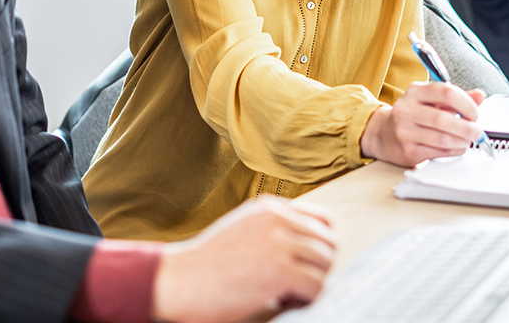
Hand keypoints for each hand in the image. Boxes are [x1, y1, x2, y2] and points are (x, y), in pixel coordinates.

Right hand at [152, 198, 335, 322]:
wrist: (178, 281)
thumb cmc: (207, 263)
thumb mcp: (242, 229)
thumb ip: (273, 228)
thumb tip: (312, 244)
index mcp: (269, 207)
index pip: (323, 219)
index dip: (320, 245)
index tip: (305, 263)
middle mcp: (277, 218)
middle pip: (329, 241)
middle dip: (319, 266)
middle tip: (298, 283)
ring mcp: (278, 242)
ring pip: (326, 262)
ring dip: (313, 282)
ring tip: (289, 293)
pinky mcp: (279, 270)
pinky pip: (317, 285)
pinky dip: (306, 299)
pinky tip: (284, 300)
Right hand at [359, 83, 487, 166]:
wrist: (382, 133)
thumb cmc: (411, 115)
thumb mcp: (431, 100)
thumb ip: (456, 98)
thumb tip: (480, 95)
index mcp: (415, 91)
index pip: (446, 92)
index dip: (466, 104)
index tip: (474, 113)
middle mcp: (406, 109)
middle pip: (444, 119)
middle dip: (467, 127)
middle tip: (476, 131)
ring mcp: (405, 131)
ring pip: (443, 139)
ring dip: (462, 142)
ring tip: (467, 140)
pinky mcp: (408, 151)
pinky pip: (438, 153)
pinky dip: (454, 151)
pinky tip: (456, 147)